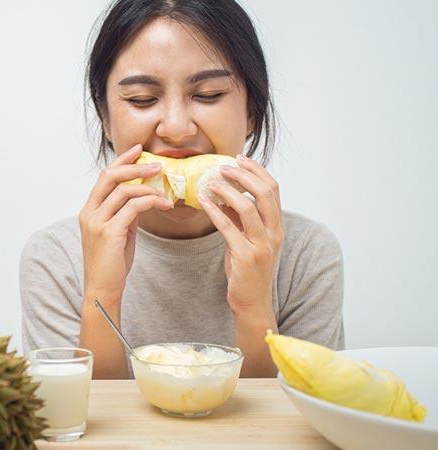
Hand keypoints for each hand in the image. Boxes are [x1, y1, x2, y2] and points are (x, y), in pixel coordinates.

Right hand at [79, 144, 172, 306]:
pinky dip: (151, 201)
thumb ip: (124, 214)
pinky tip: (163, 204)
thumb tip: (141, 197)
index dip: (121, 161)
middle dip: (135, 167)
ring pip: (124, 191)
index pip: (104, 177)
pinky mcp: (109, 233)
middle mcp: (89, 213)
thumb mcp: (118, 233)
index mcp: (89, 211)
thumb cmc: (111, 264)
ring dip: (149, 187)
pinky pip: (133, 208)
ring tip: (166, 191)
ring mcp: (97, 222)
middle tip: (157, 165)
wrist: (102, 289)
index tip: (138, 150)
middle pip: (110, 177)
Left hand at [198, 154, 283, 318]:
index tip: (240, 159)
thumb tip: (225, 194)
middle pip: (265, 193)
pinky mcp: (246, 256)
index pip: (273, 189)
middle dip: (244, 175)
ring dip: (228, 190)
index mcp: (277, 226)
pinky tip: (203, 201)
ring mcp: (262, 245)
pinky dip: (215, 210)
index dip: (257, 171)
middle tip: (224, 166)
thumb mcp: (246, 239)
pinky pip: (228, 227)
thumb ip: (240, 219)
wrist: (252, 303)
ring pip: (248, 207)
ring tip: (211, 181)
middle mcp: (274, 233)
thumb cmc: (247, 271)